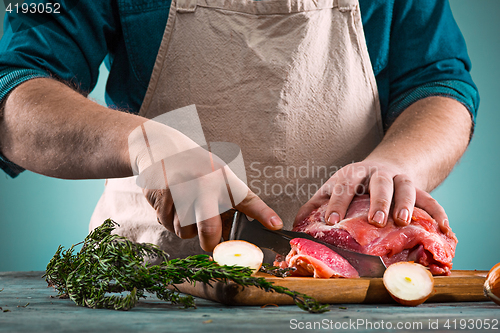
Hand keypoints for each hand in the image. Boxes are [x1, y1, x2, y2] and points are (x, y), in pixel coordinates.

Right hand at [141, 158, 282, 251]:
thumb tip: (243, 233)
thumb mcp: (218, 176)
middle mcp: (202, 182)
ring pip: (184, 231)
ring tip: (187, 210)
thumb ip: (232, 204)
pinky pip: (166, 224)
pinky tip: (172, 205)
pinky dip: (169, 221)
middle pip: (209, 228)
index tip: (275, 227)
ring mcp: (179, 189)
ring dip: (187, 229)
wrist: (160, 146)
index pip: (247, 199)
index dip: (263, 214)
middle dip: (211, 243)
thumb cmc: (195, 166)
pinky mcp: (160, 196)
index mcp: (222, 178)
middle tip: (212, 244)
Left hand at [294, 159, 451, 235]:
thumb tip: (293, 225)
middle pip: (378, 183)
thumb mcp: (333, 188)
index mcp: (351, 174)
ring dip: (404, 202)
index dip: (336, 203)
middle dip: (377, 201)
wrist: (385, 165)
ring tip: (402, 220)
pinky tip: (443, 228)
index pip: (343, 186)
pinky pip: (430, 198)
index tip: (331, 222)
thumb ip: (315, 205)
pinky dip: (438, 212)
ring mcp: (398, 178)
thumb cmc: (354, 184)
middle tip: (375, 220)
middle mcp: (376, 173)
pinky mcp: (417, 187)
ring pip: (404, 186)